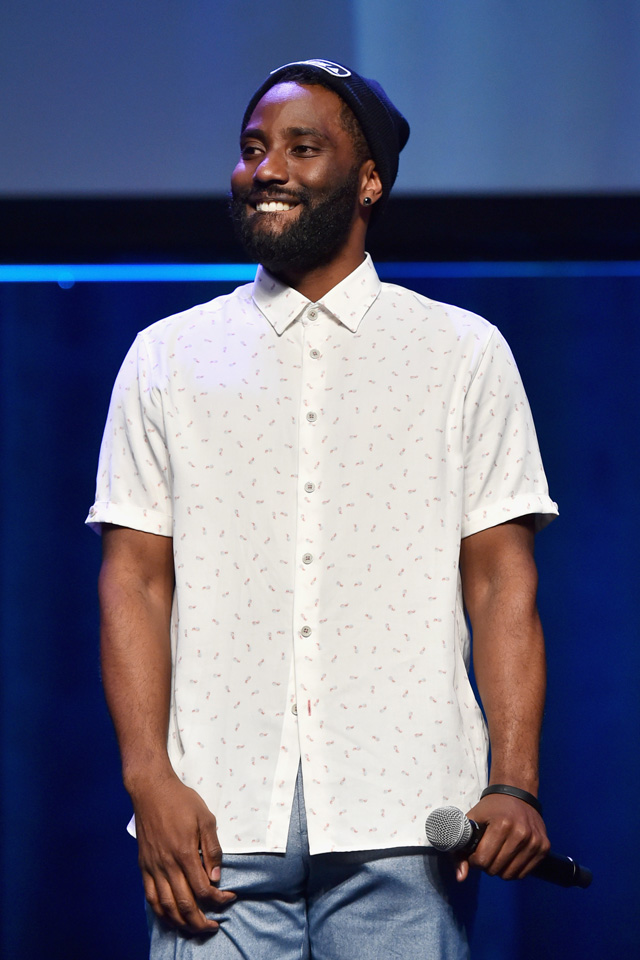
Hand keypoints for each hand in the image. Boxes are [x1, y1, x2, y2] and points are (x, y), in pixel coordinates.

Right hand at [130, 773, 235, 934]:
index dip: (218, 899)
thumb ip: (212, 849)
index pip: (203, 889)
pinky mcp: (143, 866)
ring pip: (166, 906)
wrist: (151, 790)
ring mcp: (153, 867)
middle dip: (200, 921)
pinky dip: (161, 912)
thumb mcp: (205, 818)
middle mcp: (167, 865)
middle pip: (184, 905)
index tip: (229, 898)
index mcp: (185, 853)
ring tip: (194, 927)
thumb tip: (216, 877)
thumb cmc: (181, 801)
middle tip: (213, 926)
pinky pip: (150, 897)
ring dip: (181, 922)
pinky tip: (171, 917)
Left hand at [455, 793, 549, 881]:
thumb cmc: (491, 808)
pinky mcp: (544, 848)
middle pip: (496, 869)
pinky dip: (513, 869)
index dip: (474, 860)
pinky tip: (509, 856)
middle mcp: (521, 833)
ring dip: (500, 869)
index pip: (482, 860)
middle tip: (486, 852)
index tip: (475, 852)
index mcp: (502, 824)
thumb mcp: (472, 821)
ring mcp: (535, 841)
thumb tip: (461, 877)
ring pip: (510, 875)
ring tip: (497, 854)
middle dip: (486, 865)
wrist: (517, 794)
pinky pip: (524, 873)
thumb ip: (461, 849)